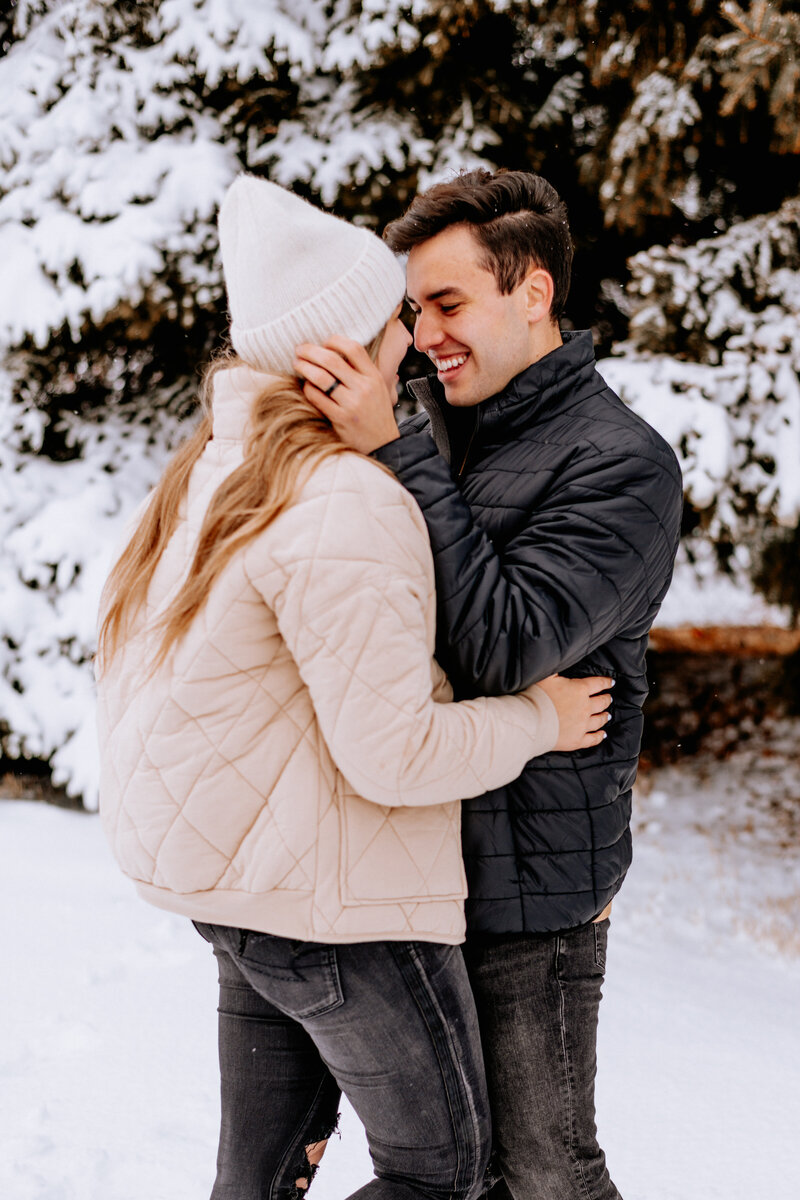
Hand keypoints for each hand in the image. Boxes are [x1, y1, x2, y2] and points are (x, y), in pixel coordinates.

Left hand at [293, 336, 400, 454]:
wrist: (383, 445)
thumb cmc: (376, 414)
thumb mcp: (379, 388)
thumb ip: (363, 371)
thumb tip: (337, 351)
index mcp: (374, 377)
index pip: (353, 349)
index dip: (334, 341)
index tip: (323, 343)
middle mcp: (364, 388)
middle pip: (332, 360)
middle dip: (311, 351)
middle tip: (300, 350)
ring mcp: (352, 404)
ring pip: (321, 377)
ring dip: (305, 367)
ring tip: (297, 364)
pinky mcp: (340, 419)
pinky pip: (317, 397)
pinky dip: (308, 388)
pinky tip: (306, 386)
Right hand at [532, 674, 613, 751]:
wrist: (530, 721)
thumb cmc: (536, 695)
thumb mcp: (546, 674)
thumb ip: (556, 666)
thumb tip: (560, 657)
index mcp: (579, 689)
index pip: (598, 684)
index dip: (606, 682)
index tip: (611, 682)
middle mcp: (585, 707)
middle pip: (601, 702)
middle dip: (606, 699)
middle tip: (608, 698)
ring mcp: (582, 725)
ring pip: (599, 720)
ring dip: (604, 717)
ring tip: (607, 715)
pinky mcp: (577, 740)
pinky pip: (593, 739)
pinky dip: (599, 736)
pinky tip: (602, 734)